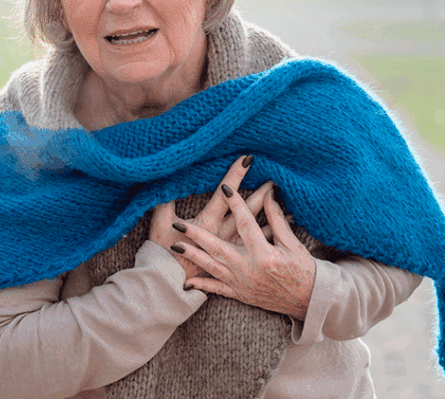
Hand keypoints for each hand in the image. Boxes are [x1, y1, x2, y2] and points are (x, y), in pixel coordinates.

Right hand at [149, 155, 273, 279]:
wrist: (166, 284)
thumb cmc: (161, 254)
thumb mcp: (158, 225)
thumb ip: (163, 202)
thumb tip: (163, 181)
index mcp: (207, 224)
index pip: (223, 195)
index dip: (234, 176)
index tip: (248, 159)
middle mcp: (222, 236)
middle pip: (245, 212)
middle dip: (260, 194)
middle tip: (274, 177)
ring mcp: (230, 250)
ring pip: (255, 231)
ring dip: (270, 215)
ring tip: (286, 201)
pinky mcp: (234, 259)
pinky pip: (256, 247)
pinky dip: (270, 236)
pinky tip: (282, 226)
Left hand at [172, 185, 316, 319]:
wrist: (308, 301)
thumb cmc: (303, 270)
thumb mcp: (292, 243)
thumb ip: (277, 219)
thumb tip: (269, 194)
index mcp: (264, 254)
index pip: (246, 223)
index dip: (236, 204)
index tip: (225, 186)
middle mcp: (249, 269)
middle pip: (218, 248)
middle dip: (197, 235)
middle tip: (178, 223)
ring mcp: (242, 283)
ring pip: (212, 267)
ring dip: (193, 256)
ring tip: (176, 245)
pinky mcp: (240, 294)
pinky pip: (217, 289)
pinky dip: (202, 285)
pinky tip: (186, 281)